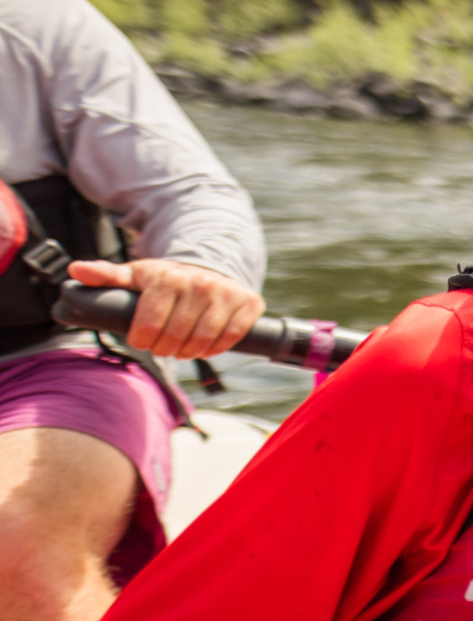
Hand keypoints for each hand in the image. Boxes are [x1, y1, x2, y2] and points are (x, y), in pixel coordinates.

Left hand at [68, 258, 263, 358]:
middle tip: (162, 347)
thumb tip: (76, 272)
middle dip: (165, 349)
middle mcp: (200, 283)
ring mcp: (227, 293)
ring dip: (189, 352)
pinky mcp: (249, 302)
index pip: (149, 325)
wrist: (211, 268)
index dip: (142, 340)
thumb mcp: (136, 275)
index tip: (142, 340)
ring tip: (182, 348)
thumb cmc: (166, 280)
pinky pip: (231, 338)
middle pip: (175, 337)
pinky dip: (216, 348)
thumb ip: (107, 276)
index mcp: (167, 277)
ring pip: (203, 341)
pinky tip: (205, 345)